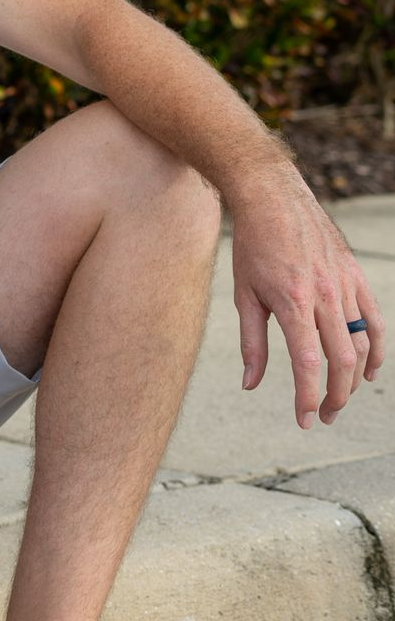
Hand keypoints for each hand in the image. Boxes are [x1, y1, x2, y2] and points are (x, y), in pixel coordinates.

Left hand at [232, 173, 384, 427]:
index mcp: (293, 303)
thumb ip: (252, 343)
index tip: (305, 421)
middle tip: (323, 416)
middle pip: (341, 361)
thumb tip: (251, 385)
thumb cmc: (252, 248)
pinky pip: (374, 320)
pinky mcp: (356, 277)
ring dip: (354, 378)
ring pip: (362, 344)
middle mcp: (325, 297)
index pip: (308, 364)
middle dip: (335, 396)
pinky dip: (376, 349)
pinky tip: (369, 371)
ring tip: (339, 398)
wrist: (273, 199)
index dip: (308, 397)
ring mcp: (345, 286)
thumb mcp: (243, 295)